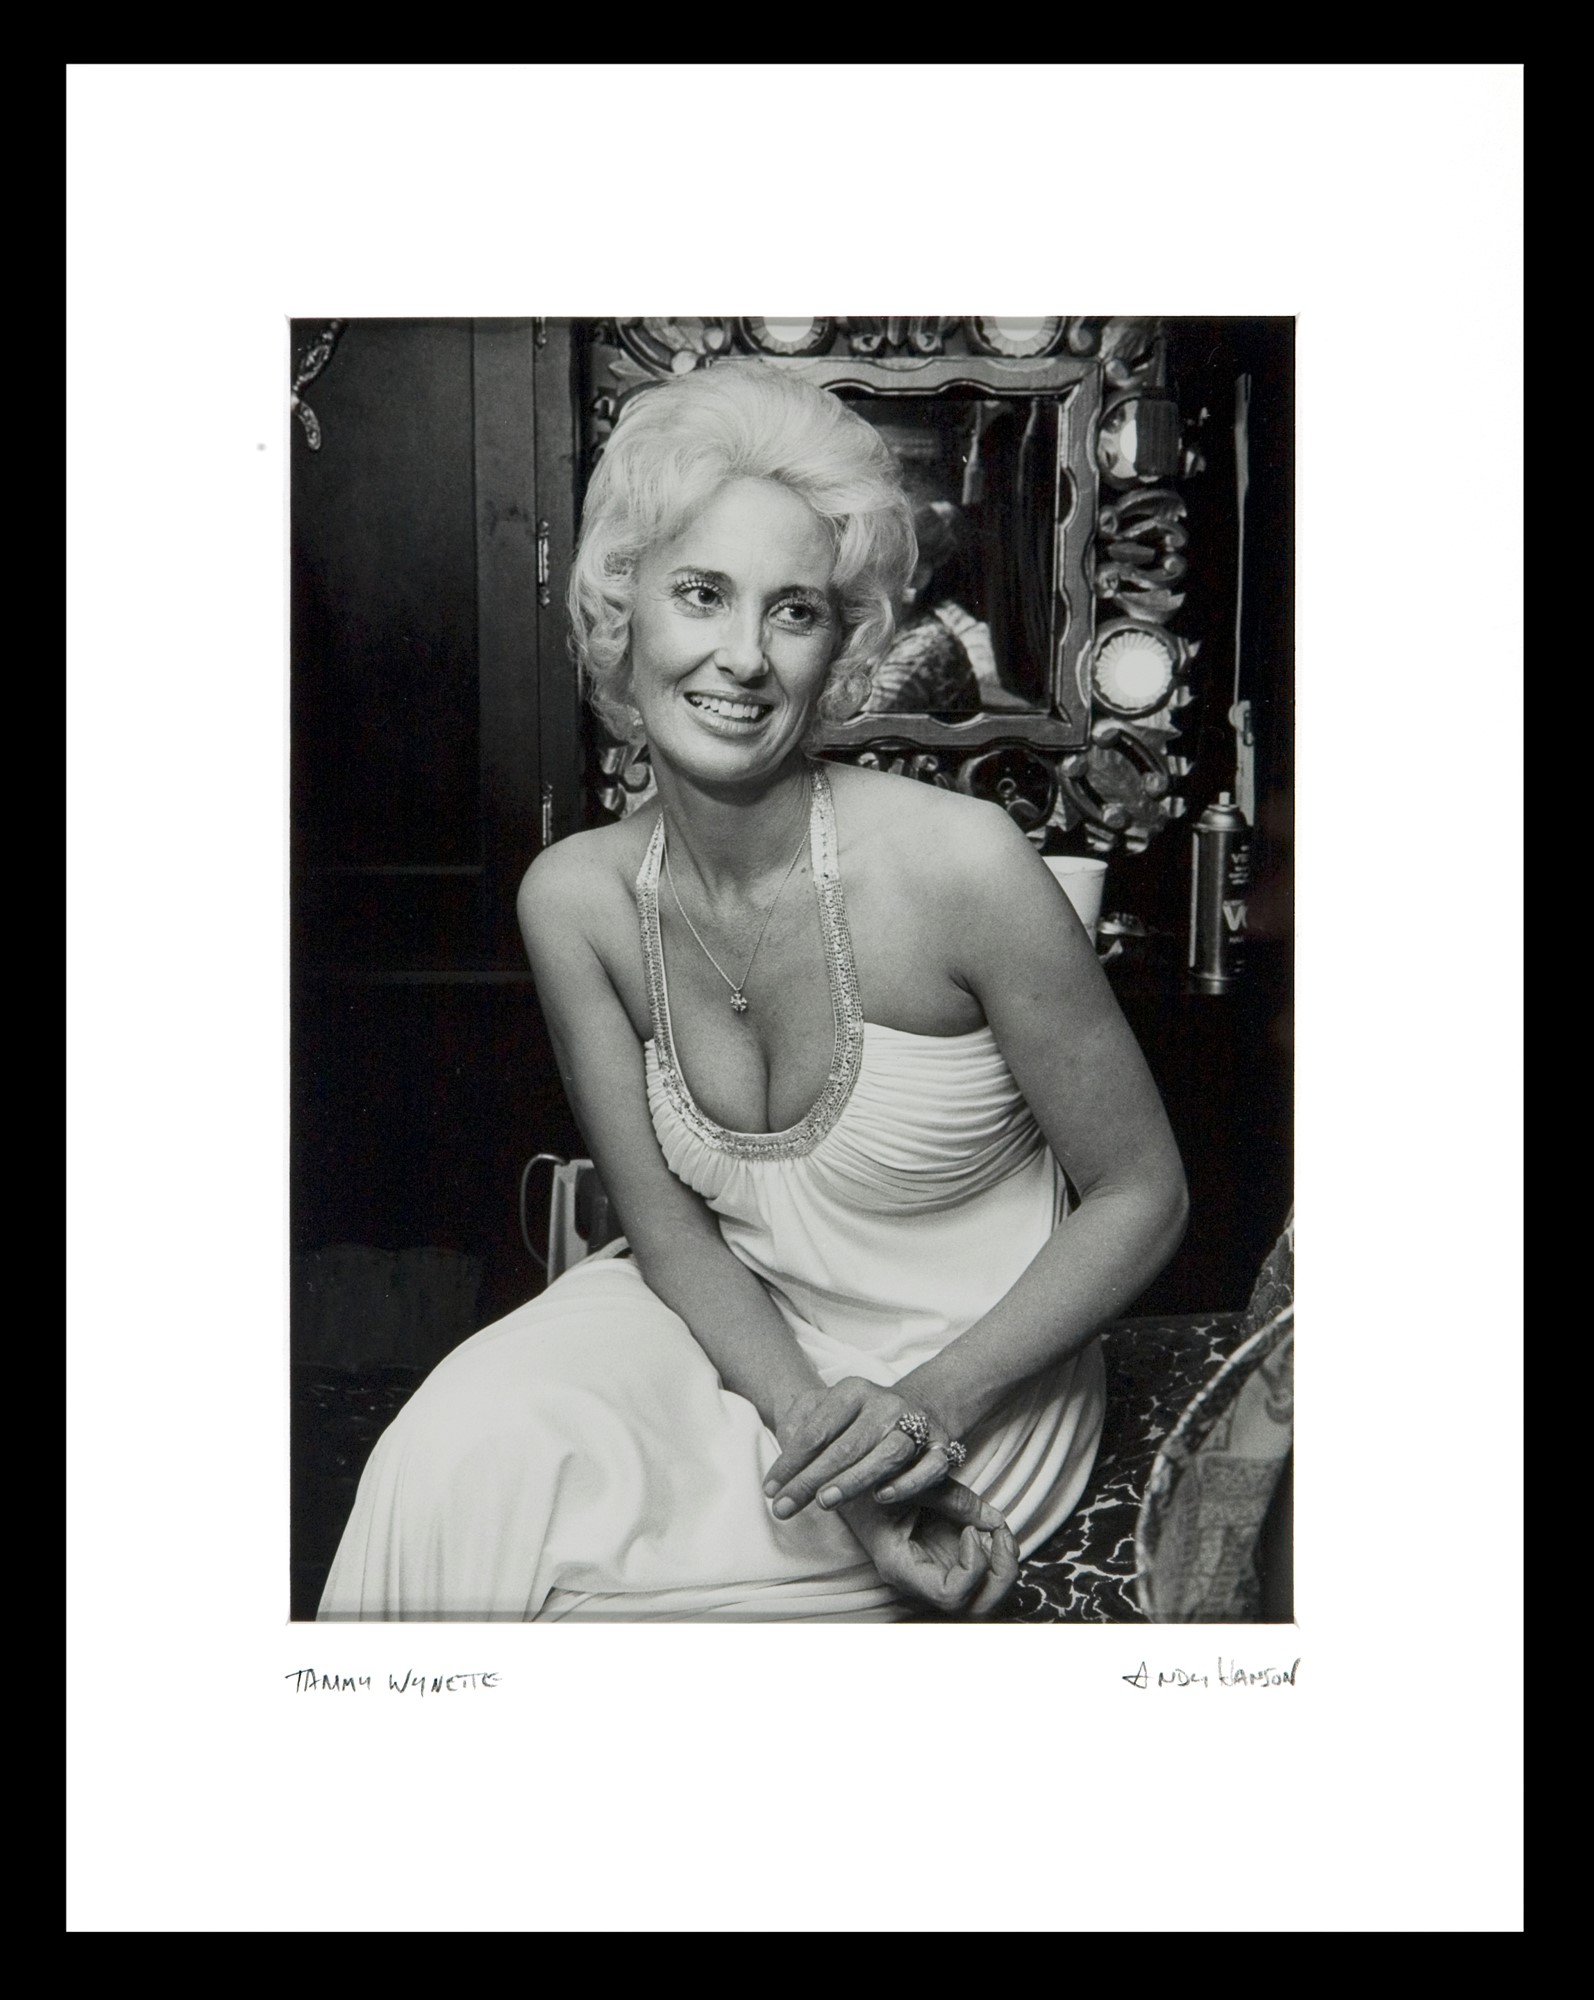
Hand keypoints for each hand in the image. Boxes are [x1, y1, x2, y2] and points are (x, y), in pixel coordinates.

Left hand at [765, 1376, 957, 1519]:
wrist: (918, 1406)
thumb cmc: (861, 1419)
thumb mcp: (829, 1410)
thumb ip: (800, 1425)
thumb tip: (783, 1453)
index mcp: (853, 1391)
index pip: (816, 1431)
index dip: (790, 1462)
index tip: (770, 1491)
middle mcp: (884, 1404)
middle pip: (845, 1446)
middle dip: (810, 1479)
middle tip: (784, 1507)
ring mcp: (914, 1425)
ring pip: (886, 1454)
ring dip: (854, 1480)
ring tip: (824, 1501)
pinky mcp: (941, 1446)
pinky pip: (929, 1467)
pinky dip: (907, 1482)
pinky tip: (882, 1496)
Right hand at [844, 1481, 1020, 1618]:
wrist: (859, 1484)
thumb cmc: (876, 1481)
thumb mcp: (910, 1480)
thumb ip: (953, 1498)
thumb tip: (994, 1523)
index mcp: (901, 1567)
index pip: (949, 1596)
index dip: (971, 1569)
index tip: (969, 1531)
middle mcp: (921, 1581)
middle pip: (976, 1608)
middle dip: (1001, 1575)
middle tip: (999, 1535)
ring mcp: (937, 1574)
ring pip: (985, 1598)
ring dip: (1004, 1568)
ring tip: (999, 1533)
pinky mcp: (948, 1563)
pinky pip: (983, 1576)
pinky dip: (998, 1558)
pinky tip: (992, 1531)